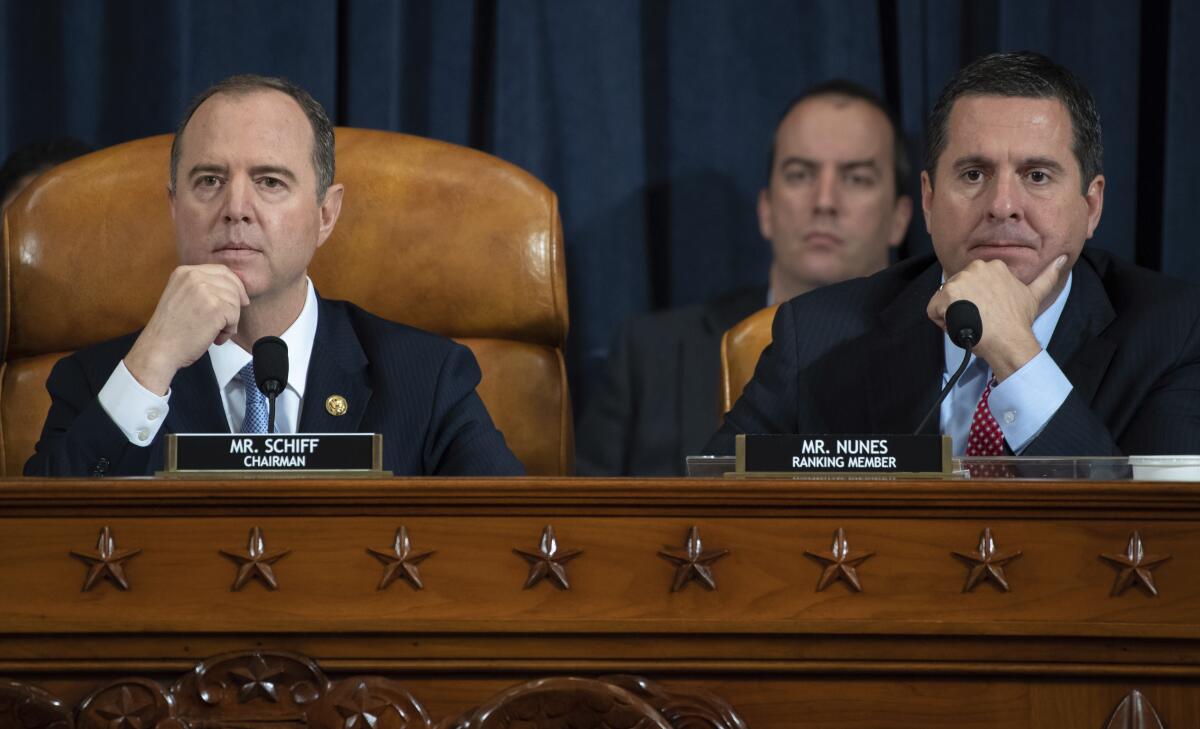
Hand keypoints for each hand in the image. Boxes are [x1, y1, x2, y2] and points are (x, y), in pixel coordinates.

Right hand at [124, 265, 249, 394]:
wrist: (159, 349)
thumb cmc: (171, 330)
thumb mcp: (181, 296)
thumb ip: (202, 287)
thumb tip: (235, 288)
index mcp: (185, 272)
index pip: (222, 271)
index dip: (235, 286)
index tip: (239, 300)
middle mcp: (194, 276)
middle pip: (232, 285)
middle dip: (235, 305)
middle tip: (227, 322)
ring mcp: (205, 291)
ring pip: (235, 301)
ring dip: (230, 321)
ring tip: (214, 332)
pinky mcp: (215, 307)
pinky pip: (235, 316)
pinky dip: (229, 331)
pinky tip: (215, 337)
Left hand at [926, 255, 1066, 381]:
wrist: (1008, 340)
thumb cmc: (1017, 321)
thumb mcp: (1034, 294)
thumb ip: (1047, 275)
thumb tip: (1064, 258)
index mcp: (992, 265)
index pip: (970, 284)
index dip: (976, 302)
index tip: (987, 312)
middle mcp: (974, 268)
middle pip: (955, 291)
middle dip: (963, 307)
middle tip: (980, 320)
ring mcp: (959, 280)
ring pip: (943, 300)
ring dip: (952, 315)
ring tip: (971, 323)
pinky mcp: (946, 295)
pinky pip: (932, 310)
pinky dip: (941, 322)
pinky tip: (959, 326)